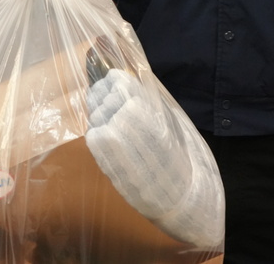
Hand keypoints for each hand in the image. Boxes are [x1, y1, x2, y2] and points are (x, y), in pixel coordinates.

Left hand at [85, 69, 223, 246]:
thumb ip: (149, 99)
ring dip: (100, 120)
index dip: (113, 83)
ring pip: (95, 116)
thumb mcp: (171, 118)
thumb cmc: (180, 155)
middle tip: (111, 112)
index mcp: (147, 104)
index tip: (113, 89)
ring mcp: (115, 137)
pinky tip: (111, 145)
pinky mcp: (106, 157)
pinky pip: (92, 135)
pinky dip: (98, 138)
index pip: (116, 80)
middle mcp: (129, 117)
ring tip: (114, 130)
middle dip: (104, 102)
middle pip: (102, 96)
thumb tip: (125, 83)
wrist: (180, 194)